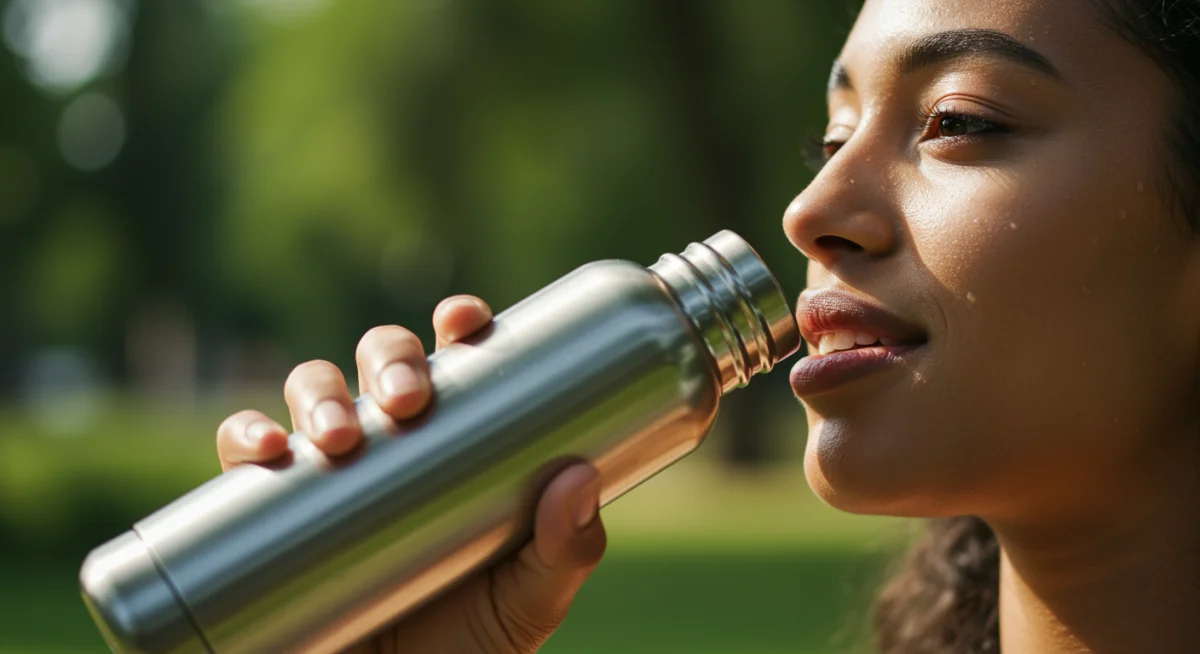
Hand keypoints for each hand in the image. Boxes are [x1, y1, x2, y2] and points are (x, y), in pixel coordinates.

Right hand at [215, 295, 606, 652]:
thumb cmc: (467, 644)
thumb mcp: (530, 602)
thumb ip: (566, 552)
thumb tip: (579, 478)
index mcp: (455, 440)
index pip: (455, 359)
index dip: (457, 323)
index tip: (464, 322)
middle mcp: (389, 440)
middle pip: (381, 359)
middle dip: (390, 358)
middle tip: (406, 402)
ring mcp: (329, 467)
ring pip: (313, 388)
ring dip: (320, 392)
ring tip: (339, 437)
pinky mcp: (272, 505)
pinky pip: (245, 449)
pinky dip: (246, 435)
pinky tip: (267, 451)